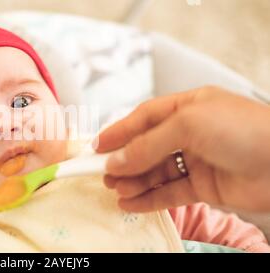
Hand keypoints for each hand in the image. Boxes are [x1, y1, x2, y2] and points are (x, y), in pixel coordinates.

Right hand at [94, 86, 269, 211]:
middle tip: (101, 173)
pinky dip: (149, 199)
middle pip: (147, 147)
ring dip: (133, 181)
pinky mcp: (204, 186)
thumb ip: (148, 145)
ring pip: (156, 172)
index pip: (144, 118)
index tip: (96, 146)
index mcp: (188, 107)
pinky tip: (131, 203)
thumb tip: (116, 161)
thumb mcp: (188, 125)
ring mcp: (197, 160)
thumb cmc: (244, 130)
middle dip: (124, 160)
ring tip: (115, 190)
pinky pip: (170, 192)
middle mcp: (190, 132)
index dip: (119, 131)